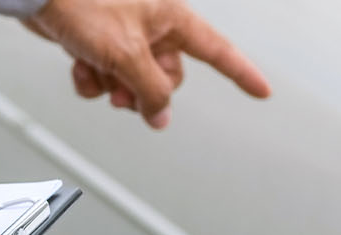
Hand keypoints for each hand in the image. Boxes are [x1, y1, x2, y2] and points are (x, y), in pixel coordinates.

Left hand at [23, 0, 270, 128]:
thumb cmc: (82, 3)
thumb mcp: (126, 55)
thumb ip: (150, 91)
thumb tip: (160, 117)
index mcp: (172, 17)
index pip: (217, 51)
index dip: (241, 73)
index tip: (262, 90)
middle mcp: (152, 25)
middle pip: (167, 76)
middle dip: (144, 91)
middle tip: (124, 94)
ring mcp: (125, 34)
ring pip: (133, 80)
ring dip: (113, 86)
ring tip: (96, 74)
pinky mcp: (98, 41)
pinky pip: (106, 75)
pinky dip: (92, 77)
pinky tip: (78, 65)